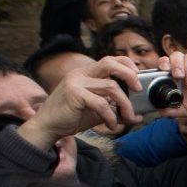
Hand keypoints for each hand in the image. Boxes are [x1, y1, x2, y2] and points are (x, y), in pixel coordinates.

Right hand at [17, 56, 140, 150]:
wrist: (48, 127)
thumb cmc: (72, 117)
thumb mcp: (98, 111)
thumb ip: (116, 110)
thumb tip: (138, 115)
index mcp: (86, 73)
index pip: (110, 60)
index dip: (127, 65)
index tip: (138, 79)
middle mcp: (80, 73)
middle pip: (110, 63)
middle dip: (129, 75)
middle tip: (138, 90)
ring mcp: (76, 82)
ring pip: (111, 87)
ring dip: (125, 105)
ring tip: (128, 118)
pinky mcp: (74, 94)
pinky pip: (102, 103)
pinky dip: (111, 116)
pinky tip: (110, 125)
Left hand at [155, 52, 186, 132]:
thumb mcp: (181, 110)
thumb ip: (170, 110)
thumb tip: (160, 111)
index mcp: (174, 76)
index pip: (166, 61)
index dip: (164, 63)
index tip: (163, 70)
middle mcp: (186, 70)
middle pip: (177, 55)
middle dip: (176, 64)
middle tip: (178, 76)